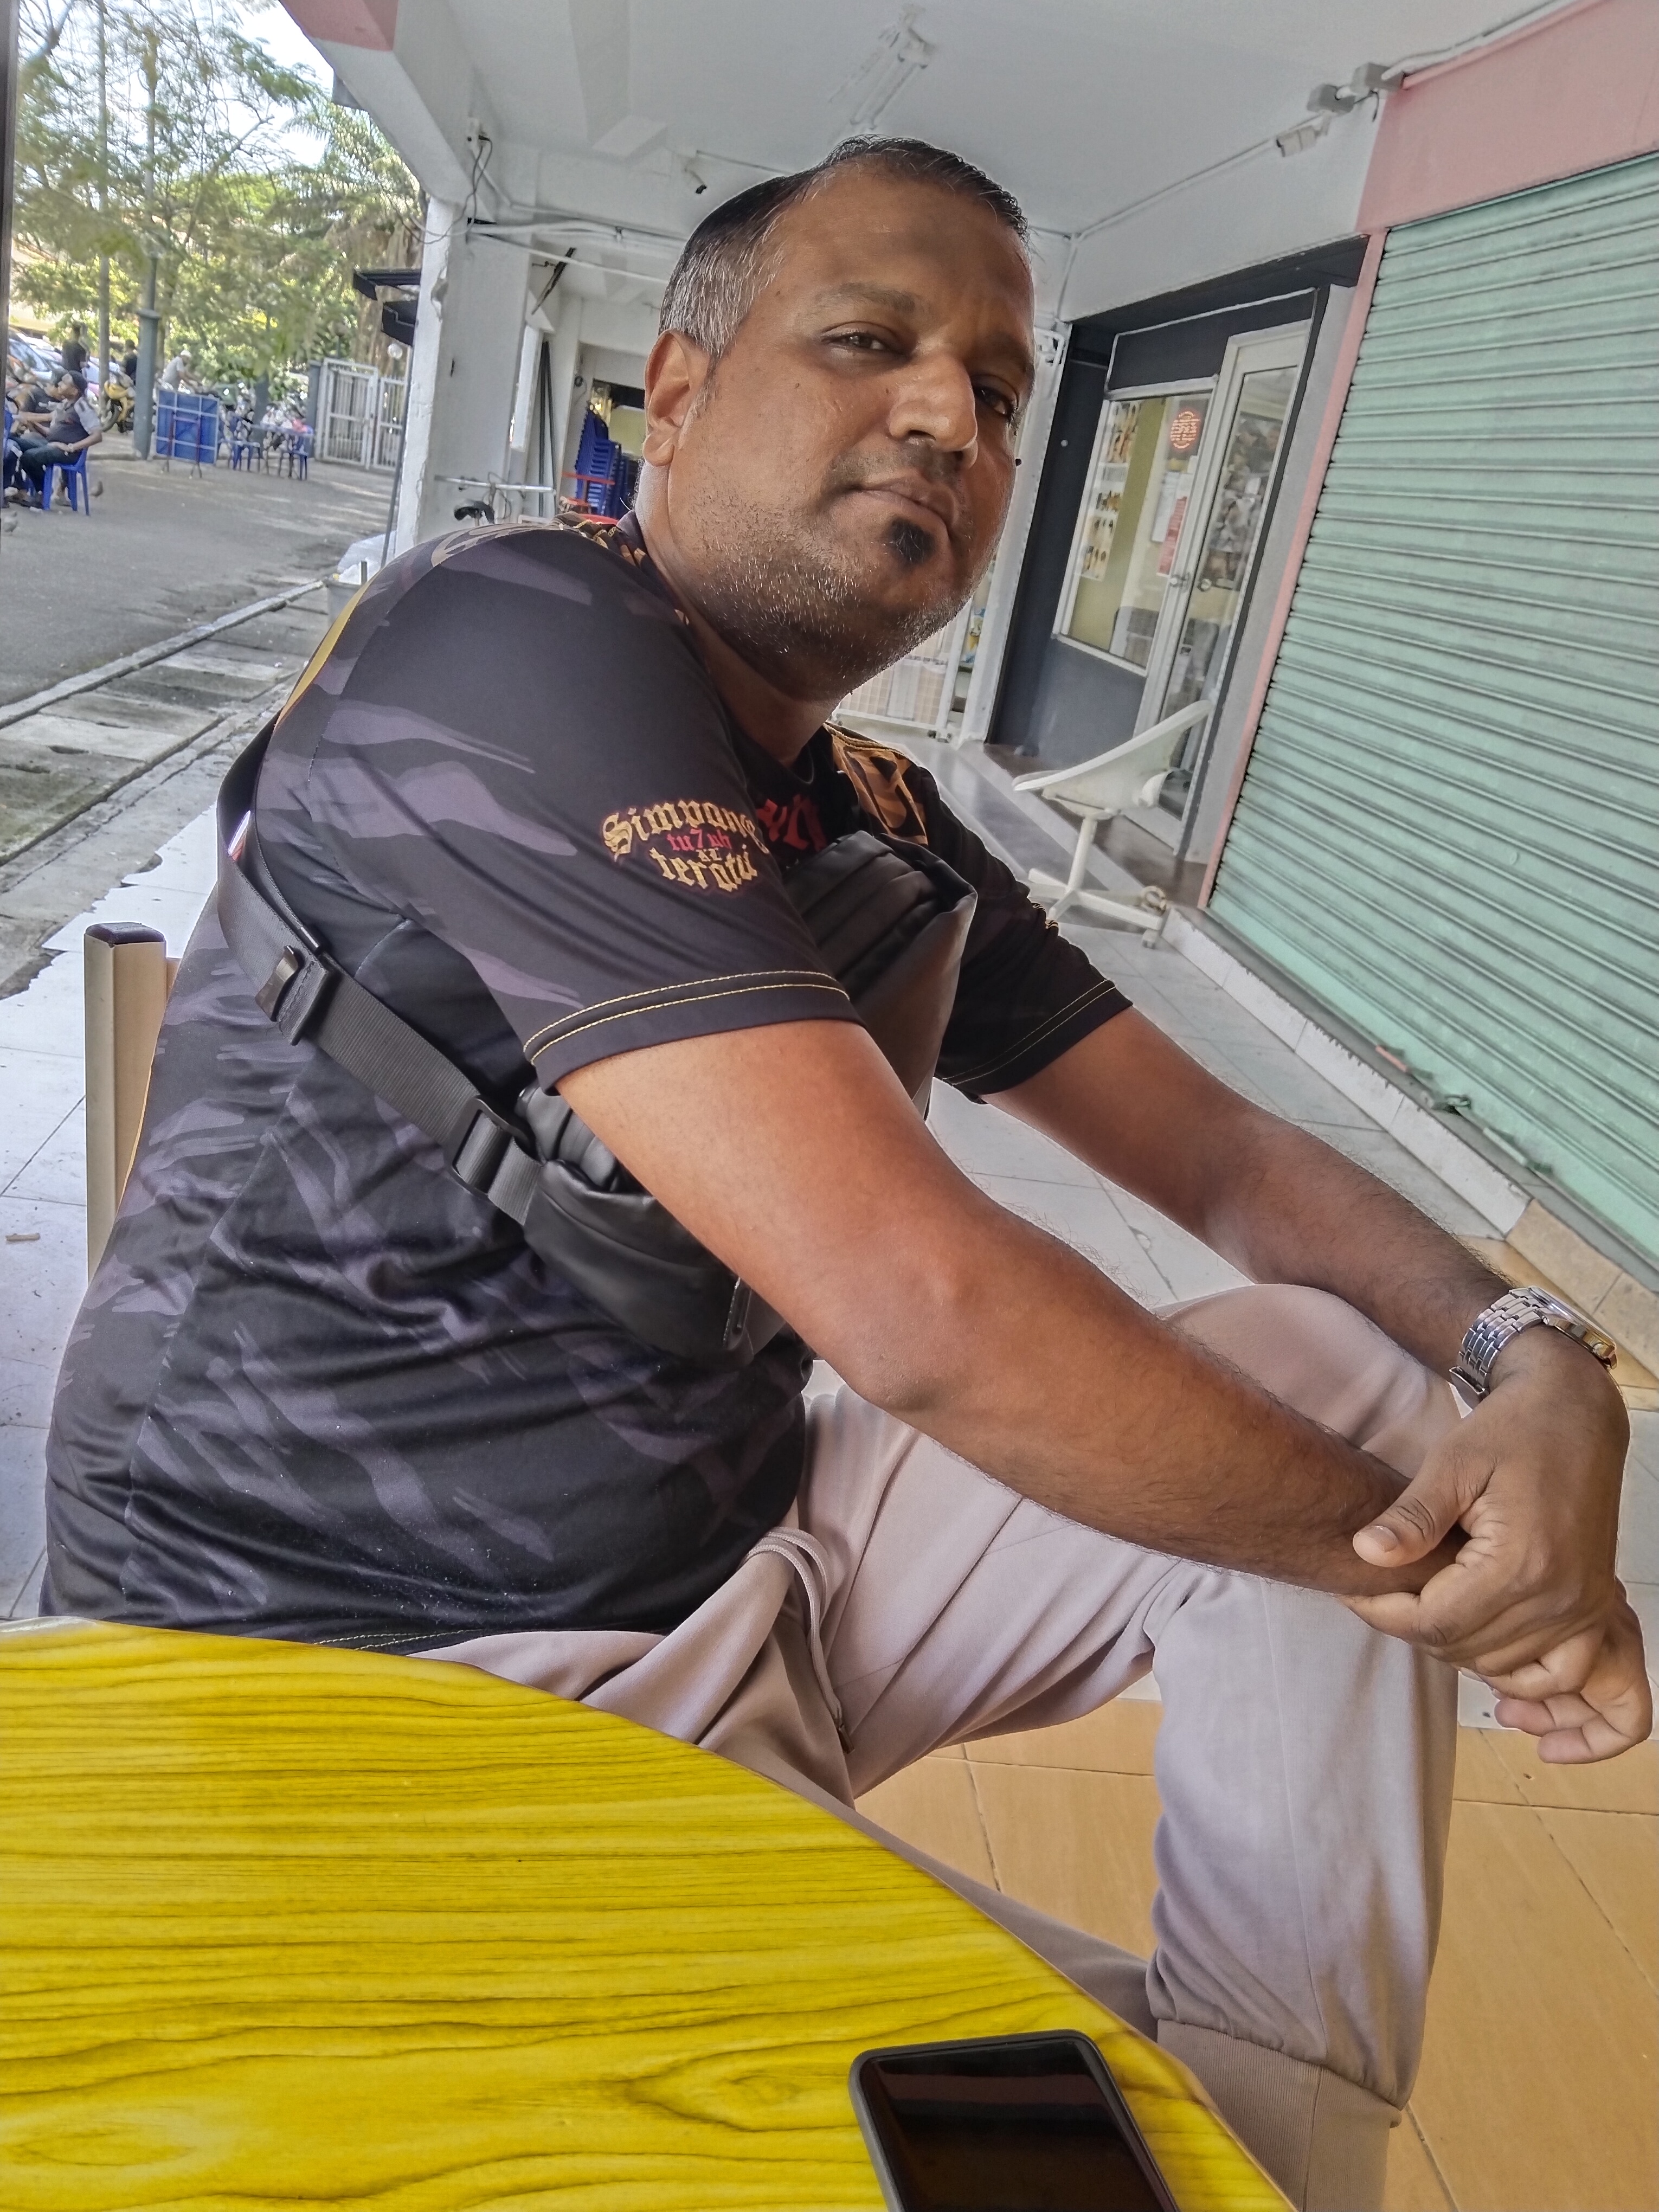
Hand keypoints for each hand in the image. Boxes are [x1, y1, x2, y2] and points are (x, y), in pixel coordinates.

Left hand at [1340, 1330, 1645, 1756]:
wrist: (1577, 1415)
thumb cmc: (1513, 1430)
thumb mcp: (1453, 1462)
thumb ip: (1412, 1516)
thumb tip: (1365, 1554)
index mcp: (1520, 1563)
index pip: (1436, 1623)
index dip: (1384, 1614)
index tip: (1354, 1592)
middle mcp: (1559, 1598)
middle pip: (1466, 1650)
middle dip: (1414, 1630)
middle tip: (1381, 1597)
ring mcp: (1582, 1608)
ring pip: (1504, 1667)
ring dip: (1458, 1650)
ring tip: (1422, 1611)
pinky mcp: (1594, 1608)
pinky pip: (1562, 1672)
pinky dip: (1522, 1677)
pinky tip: (1484, 1653)